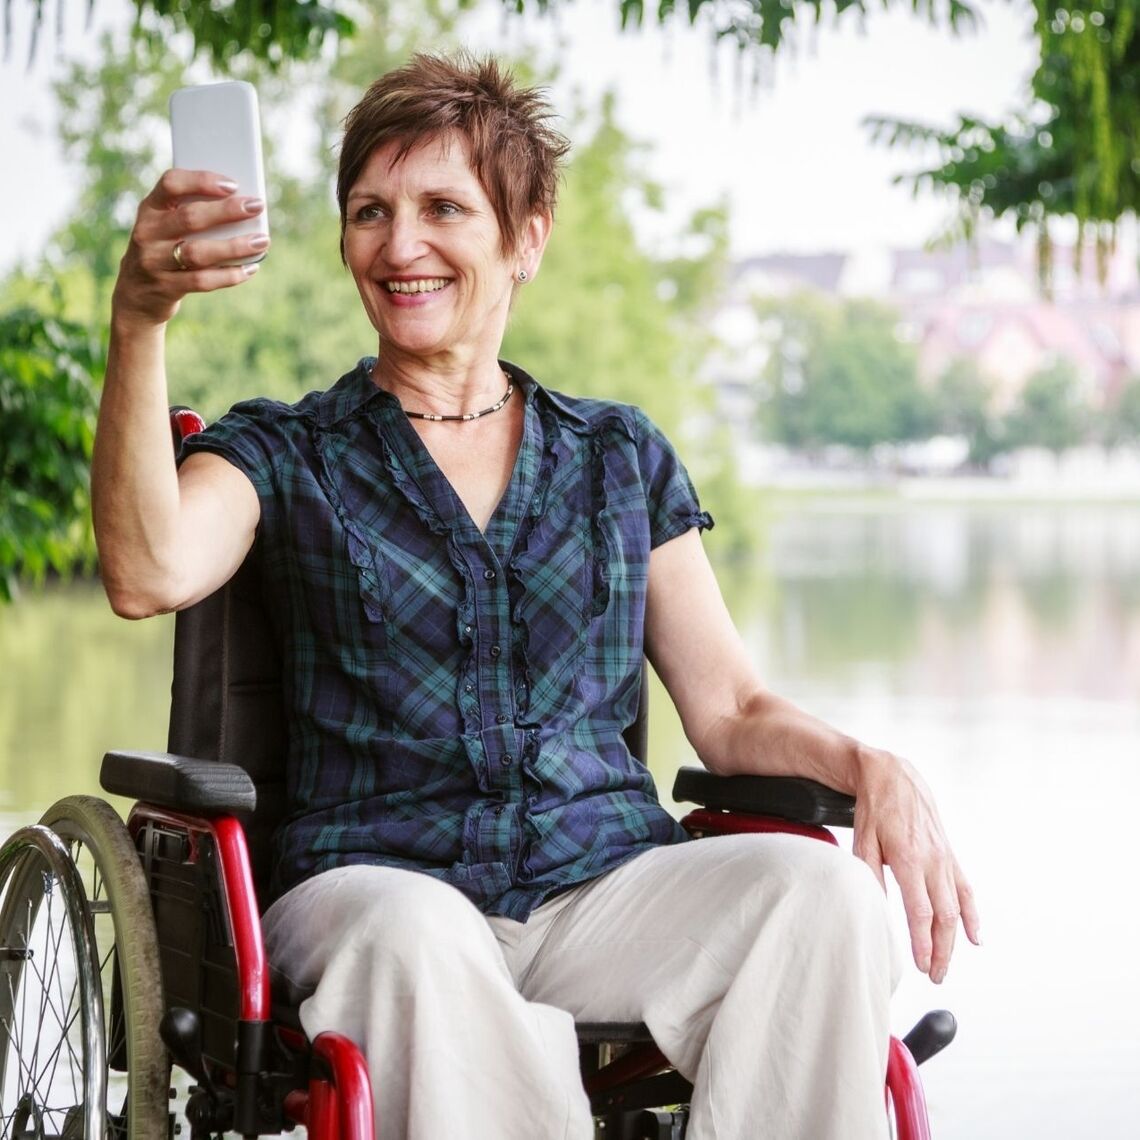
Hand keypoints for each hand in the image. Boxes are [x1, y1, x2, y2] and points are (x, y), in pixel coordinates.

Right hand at [112, 169, 268, 325]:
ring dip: (234, 246)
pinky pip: (203, 281)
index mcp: (150, 208)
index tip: (233, 184)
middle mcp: (147, 232)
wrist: (137, 293)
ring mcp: (154, 261)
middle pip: (190, 218)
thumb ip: (192, 213)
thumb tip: (242, 206)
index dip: (202, 181)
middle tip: (257, 206)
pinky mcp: (166, 287)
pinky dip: (230, 275)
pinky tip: (250, 268)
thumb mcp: (165, 225)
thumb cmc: (164, 248)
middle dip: (227, 211)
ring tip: (262, 241)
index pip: (171, 184)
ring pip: (198, 252)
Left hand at [851, 747, 980, 982]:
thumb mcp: (862, 839)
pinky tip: (975, 936)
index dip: (922, 940)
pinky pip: (965, 887)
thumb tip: (873, 907)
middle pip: (943, 915)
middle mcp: (932, 860)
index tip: (921, 965)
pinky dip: (972, 913)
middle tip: (934, 976)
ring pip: (956, 906)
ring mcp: (944, 857)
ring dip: (955, 939)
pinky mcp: (949, 853)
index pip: (919, 910)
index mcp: (908, 858)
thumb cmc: (873, 809)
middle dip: (941, 949)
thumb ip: (869, 874)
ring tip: (947, 965)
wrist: (893, 775)